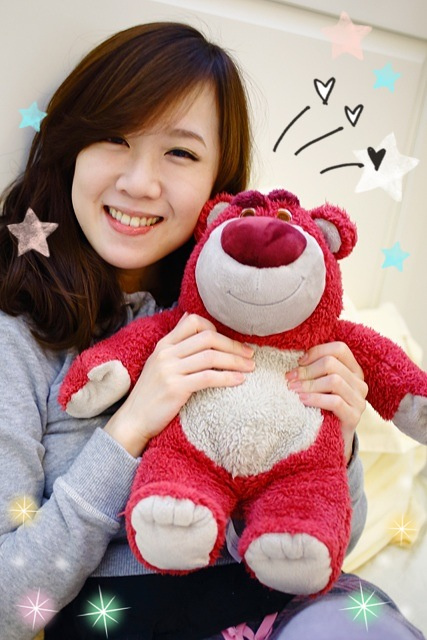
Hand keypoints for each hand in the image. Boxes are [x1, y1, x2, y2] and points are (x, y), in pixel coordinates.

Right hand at [104, 313, 254, 456]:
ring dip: (236, 361)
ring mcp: (170, 370)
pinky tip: (239, 381)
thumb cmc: (151, 394)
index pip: (193, 322)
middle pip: (208, 338)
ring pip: (211, 357)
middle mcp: (166, 353)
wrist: (133, 420)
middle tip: (250, 354)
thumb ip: (176, 343)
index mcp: (164, 344)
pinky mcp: (176, 388)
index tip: (228, 342)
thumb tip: (190, 318)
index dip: (215, 329)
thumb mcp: (159, 362)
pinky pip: (208, 377)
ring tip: (250, 368)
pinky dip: (228, 377)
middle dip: (233, 345)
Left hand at [285, 342, 367, 462]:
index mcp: (353, 370)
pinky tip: (301, 401)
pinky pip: (335, 401)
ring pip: (334, 381)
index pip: (339, 349)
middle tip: (290, 379)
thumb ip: (315, 370)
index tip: (299, 362)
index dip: (317, 351)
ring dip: (309, 384)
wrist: (331, 441)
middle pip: (332, 363)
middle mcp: (360, 383)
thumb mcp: (319, 386)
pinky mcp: (354, 417)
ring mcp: (359, 401)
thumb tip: (296, 359)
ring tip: (293, 390)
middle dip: (307, 370)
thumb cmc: (321, 408)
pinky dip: (315, 399)